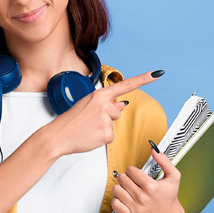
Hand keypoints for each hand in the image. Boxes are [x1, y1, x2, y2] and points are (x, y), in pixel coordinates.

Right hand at [43, 71, 159, 156]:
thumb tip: (121, 105)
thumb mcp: (87, 106)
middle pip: (117, 111)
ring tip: (88, 128)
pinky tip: (90, 136)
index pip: (125, 85)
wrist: (57, 136)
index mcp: (99, 95)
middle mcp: (104, 105)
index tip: (156, 74)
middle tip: (89, 121)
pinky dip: (102, 138)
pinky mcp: (107, 133)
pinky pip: (111, 137)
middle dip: (107, 117)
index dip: (143, 79)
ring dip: (104, 128)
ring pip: (114, 125)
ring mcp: (106, 119)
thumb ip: (105, 104)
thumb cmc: (70, 121)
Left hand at [112, 141, 187, 212]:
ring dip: (120, 187)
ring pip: (116, 190)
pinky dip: (117, 200)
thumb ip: (164, 161)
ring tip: (126, 189)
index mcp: (151, 186)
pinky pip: (115, 204)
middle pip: (122, 179)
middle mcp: (143, 198)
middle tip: (129, 180)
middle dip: (125, 177)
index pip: (130, 171)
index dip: (131, 170)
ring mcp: (136, 209)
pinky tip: (124, 198)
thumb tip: (154, 150)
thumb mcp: (173, 177)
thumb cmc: (170, 198)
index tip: (135, 174)